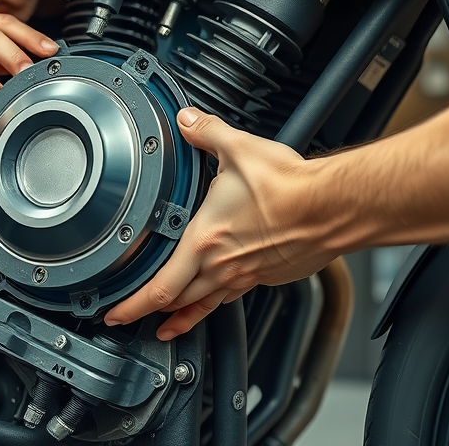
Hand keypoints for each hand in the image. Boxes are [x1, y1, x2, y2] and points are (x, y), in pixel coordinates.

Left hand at [104, 107, 340, 339]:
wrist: (334, 207)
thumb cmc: (290, 187)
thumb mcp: (238, 149)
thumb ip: (207, 133)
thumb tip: (188, 121)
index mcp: (205, 240)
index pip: (159, 286)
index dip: (131, 305)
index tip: (114, 312)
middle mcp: (222, 266)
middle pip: (176, 303)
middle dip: (147, 314)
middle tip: (127, 319)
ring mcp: (246, 275)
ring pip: (204, 305)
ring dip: (181, 317)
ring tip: (167, 326)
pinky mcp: (267, 275)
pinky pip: (232, 296)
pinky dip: (213, 303)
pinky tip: (213, 300)